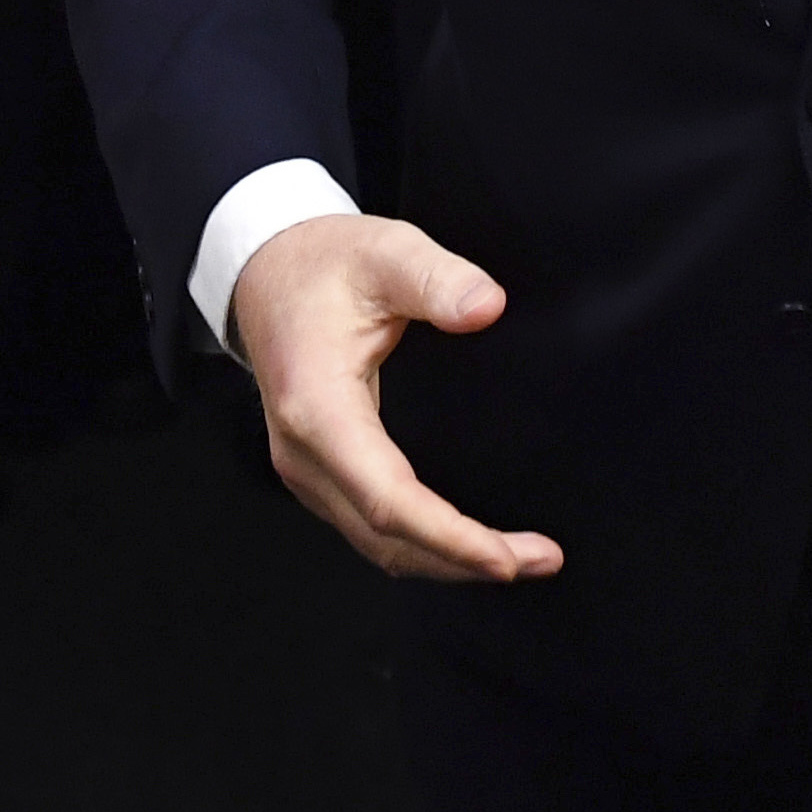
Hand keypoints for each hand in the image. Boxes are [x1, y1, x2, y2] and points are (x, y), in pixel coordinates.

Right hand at [231, 213, 563, 582]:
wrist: (267, 271)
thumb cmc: (325, 263)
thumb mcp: (385, 251)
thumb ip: (437, 277)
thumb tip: (488, 308)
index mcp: (316, 407)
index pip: (387, 497)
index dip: (449, 536)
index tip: (508, 557)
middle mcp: (304, 453)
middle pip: (387, 537)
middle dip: (464, 560)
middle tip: (543, 560)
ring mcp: (308, 469)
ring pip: (378, 543)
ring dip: (446, 560)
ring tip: (523, 559)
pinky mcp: (321, 472)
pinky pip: (372, 527)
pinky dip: (423, 544)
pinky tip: (469, 542)